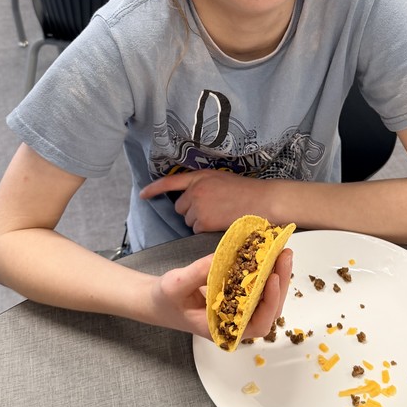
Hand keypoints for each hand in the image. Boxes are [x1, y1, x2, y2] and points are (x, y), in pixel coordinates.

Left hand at [140, 171, 273, 232]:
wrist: (263, 201)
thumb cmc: (247, 192)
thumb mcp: (222, 180)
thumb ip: (204, 185)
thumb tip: (193, 198)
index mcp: (200, 176)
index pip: (170, 182)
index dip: (154, 189)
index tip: (143, 195)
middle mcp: (195, 190)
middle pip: (180, 208)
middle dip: (192, 211)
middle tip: (213, 210)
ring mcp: (198, 205)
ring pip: (189, 221)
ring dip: (200, 221)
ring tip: (221, 215)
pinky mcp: (203, 221)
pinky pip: (197, 230)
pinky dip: (207, 230)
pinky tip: (221, 223)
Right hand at [151, 248, 293, 341]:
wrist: (159, 301)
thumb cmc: (166, 299)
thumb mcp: (175, 285)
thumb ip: (196, 273)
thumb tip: (219, 258)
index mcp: (223, 329)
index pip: (257, 324)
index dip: (269, 304)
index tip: (272, 279)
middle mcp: (236, 323)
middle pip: (269, 310)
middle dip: (280, 283)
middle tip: (284, 255)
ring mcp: (239, 311)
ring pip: (268, 299)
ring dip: (278, 275)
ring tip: (282, 251)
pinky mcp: (238, 297)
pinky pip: (258, 288)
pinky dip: (267, 271)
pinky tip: (270, 254)